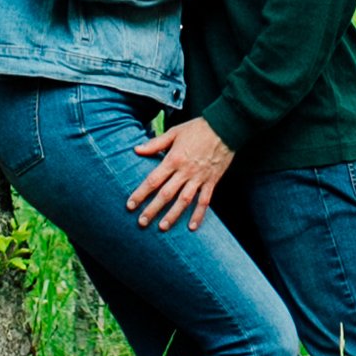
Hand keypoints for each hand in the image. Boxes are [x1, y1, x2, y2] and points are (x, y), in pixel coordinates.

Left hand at [128, 114, 234, 230]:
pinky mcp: (211, 181)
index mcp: (173, 159)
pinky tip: (191, 227)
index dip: (140, 193)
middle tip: (141, 222)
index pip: (153, 180)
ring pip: (183, 201)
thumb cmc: (198, 128)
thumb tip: (137, 149)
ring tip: (162, 227)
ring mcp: (199, 178)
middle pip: (166, 194)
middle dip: (152, 209)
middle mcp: (185, 171)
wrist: (225, 127)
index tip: (130, 205)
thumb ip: (155, 143)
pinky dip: (198, 215)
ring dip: (172, 215)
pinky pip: (204, 201)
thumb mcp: (174, 132)